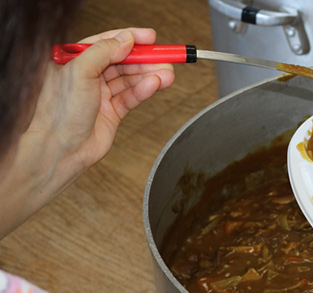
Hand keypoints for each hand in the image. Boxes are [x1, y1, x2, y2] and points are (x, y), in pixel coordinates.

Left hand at [0, 28, 174, 238]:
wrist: (62, 149)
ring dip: (149, 75)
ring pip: (130, 79)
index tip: (150, 37)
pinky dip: (144, 90)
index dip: (129, 38)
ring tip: (167, 74)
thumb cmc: (60, 113)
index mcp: (74, 61)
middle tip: (165, 57)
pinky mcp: (112, 112)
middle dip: (145, 59)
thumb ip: (103, 51)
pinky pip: (132, 96)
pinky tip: (155, 85)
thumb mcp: (80, 71)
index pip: (106, 43)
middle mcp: (88, 76)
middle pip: (123, 61)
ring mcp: (101, 95)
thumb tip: (125, 39)